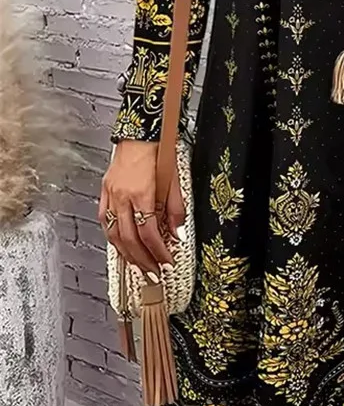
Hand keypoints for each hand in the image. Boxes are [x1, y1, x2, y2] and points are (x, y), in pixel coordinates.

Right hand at [98, 140, 184, 275]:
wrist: (140, 132)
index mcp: (141, 193)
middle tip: (153, 273)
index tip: (166, 261)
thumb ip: (175, 209)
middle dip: (142, 259)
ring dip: (126, 253)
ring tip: (138, 266)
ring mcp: (111, 194)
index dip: (158, 251)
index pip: (148, 232)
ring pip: (113, 233)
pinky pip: (105, 221)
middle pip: (129, 238)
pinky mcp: (105, 191)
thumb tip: (177, 233)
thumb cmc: (158, 151)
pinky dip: (113, 238)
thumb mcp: (174, 180)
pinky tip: (121, 246)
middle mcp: (122, 196)